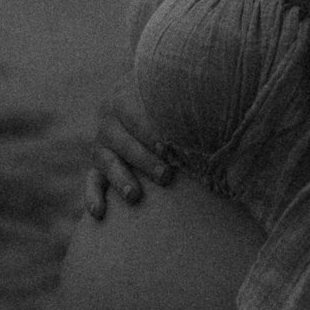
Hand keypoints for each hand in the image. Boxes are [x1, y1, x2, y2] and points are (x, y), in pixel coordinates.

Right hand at [84, 73, 173, 218]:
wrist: (148, 108)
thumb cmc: (171, 105)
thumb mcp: (174, 99)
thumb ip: (186, 104)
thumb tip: (217, 104)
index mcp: (125, 97)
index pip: (132, 112)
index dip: (148, 130)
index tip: (167, 146)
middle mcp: (110, 120)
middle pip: (121, 139)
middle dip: (143, 158)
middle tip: (165, 175)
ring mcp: (101, 144)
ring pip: (106, 161)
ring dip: (120, 178)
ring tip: (134, 195)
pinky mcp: (98, 167)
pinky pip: (91, 181)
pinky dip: (93, 196)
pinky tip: (99, 212)